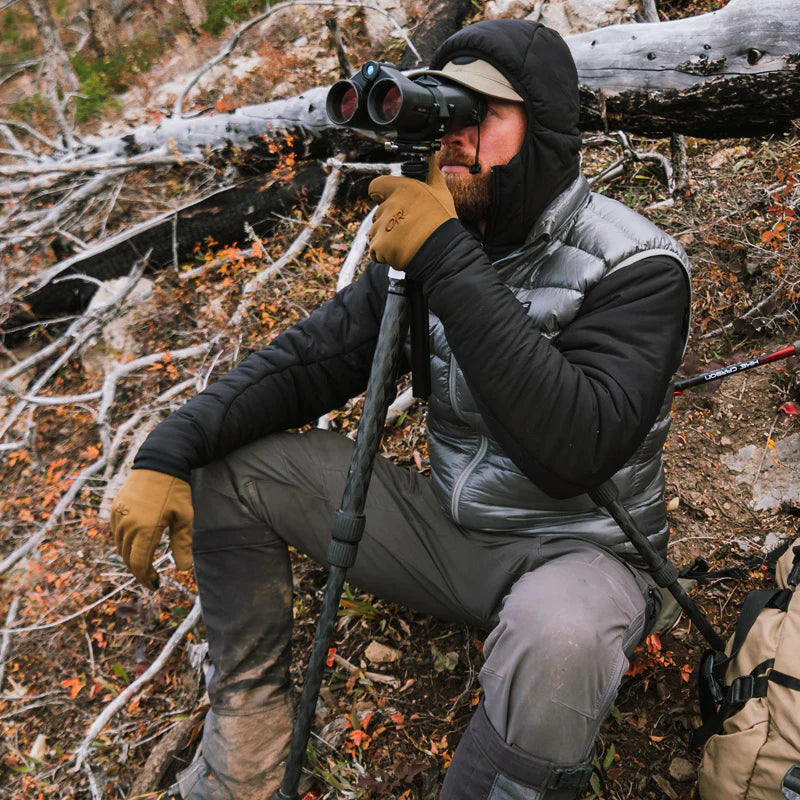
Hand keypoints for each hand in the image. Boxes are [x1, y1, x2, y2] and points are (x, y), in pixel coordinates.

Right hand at [110, 469, 192, 588]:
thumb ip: (182, 544)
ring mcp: (118, 516)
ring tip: (145, 563)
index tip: (155, 585)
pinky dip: (125, 543)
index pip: (139, 564)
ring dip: (131, 557)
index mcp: (145, 529)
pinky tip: (137, 543)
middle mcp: (127, 525)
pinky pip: (116, 533)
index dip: (146, 578)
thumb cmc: (176, 490)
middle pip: (128, 558)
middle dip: (139, 571)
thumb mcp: (185, 518)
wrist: (160, 462)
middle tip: (151, 578)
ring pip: (120, 546)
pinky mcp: (115, 509)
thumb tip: (183, 569)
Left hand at [368, 157, 455, 268]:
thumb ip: (431, 172)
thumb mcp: (441, 191)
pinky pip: (374, 251)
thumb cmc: (443, 222)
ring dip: (385, 239)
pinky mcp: (380, 246)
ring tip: (404, 243)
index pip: (375, 186)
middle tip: (406, 230)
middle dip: (387, 223)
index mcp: (403, 189)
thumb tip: (431, 155)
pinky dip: (383, 255)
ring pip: (374, 233)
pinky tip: (399, 253)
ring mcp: (383, 226)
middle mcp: (390, 205)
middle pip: (377, 214)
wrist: (444, 252)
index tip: (386, 202)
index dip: (379, 195)